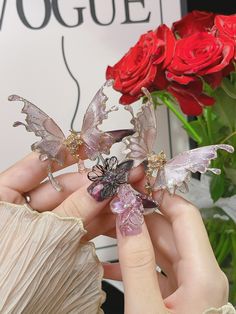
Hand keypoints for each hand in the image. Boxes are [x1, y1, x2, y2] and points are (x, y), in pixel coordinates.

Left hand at [0, 152, 142, 240]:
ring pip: (74, 209)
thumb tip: (100, 186)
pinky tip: (116, 217)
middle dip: (93, 183)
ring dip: (101, 203)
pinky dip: (98, 223)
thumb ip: (73, 210)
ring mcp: (41, 230)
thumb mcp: (40, 235)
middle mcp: (21, 213)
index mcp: (3, 200)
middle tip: (118, 178)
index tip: (89, 143)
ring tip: (125, 195)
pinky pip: (78, 228)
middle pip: (61, 188)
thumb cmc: (5, 280)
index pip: (36, 165)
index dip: (64, 152)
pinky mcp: (55, 246)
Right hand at [104, 182, 228, 313]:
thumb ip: (137, 262)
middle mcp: (200, 277)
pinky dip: (134, 265)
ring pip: (159, 249)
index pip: (185, 215)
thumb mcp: (145, 309)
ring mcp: (189, 288)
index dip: (159, 195)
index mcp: (202, 276)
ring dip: (132, 240)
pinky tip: (109, 265)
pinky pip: (155, 270)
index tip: (134, 185)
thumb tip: (127, 217)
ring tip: (104, 230)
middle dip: (138, 217)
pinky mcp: (176, 299)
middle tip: (110, 208)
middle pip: (169, 231)